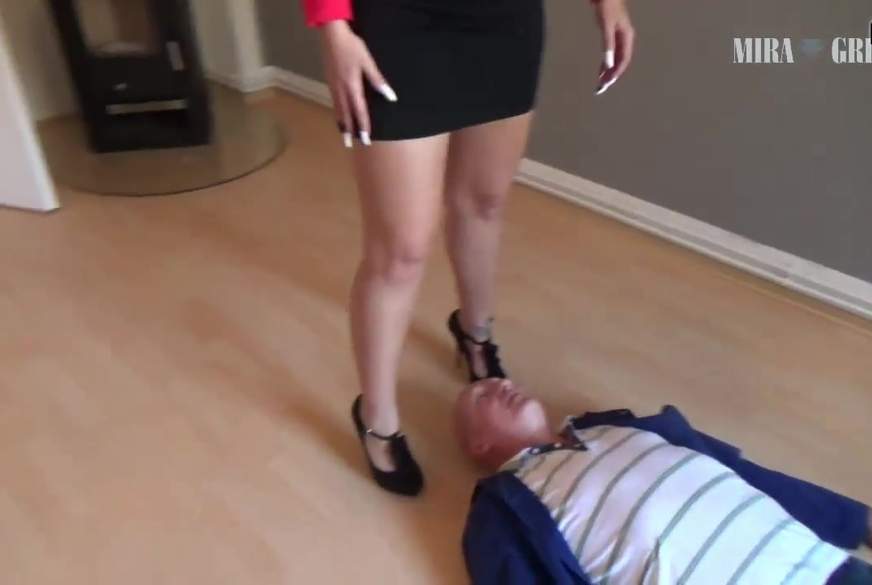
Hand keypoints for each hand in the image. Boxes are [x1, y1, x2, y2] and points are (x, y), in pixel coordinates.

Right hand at [319, 21, 397, 146]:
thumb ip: (378, 81)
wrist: (331, 35)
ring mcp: (334, 87)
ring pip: (338, 110)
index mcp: (352, 87)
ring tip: (344, 136)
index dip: (364, 125)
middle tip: (349, 146)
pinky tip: (339, 117)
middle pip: (346, 115)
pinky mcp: (330, 82)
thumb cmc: (352, 47)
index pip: (360, 111)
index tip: (366, 139)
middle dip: (349, 130)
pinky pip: (334, 103)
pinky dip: (337, 114)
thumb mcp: (367, 62)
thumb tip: (390, 97)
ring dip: (341, 124)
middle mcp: (341, 90)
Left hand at [591, 0, 634, 94]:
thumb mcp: (606, 26)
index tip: (607, 84)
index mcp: (627, 37)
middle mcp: (624, 39)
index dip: (616, 73)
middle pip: (620, 62)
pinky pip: (611, 53)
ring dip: (608, 71)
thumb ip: (608, 45)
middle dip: (611, 75)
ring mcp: (618, 37)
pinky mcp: (611, 35)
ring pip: (615, 59)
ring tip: (600, 83)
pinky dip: (606, 62)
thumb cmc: (607, 6)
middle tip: (601, 88)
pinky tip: (601, 71)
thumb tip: (609, 65)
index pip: (623, 60)